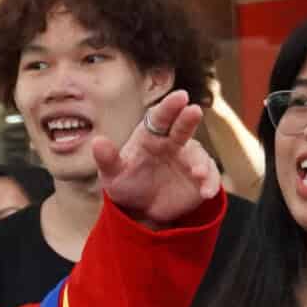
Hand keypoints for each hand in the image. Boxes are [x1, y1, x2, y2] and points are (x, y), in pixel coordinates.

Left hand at [93, 89, 220, 228]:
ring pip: (198, 155)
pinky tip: (206, 192)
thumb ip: (107, 159)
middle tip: (194, 111)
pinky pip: (209, 176)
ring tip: (197, 173)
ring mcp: (189, 159)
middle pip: (182, 126)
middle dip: (188, 119)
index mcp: (151, 136)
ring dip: (200, 162)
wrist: (141, 209)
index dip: (169, 106)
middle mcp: (173, 142)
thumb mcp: (113, 174)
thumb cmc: (126, 183)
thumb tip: (97, 142)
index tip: (179, 97)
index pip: (160, 117)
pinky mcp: (200, 177)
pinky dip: (209, 182)